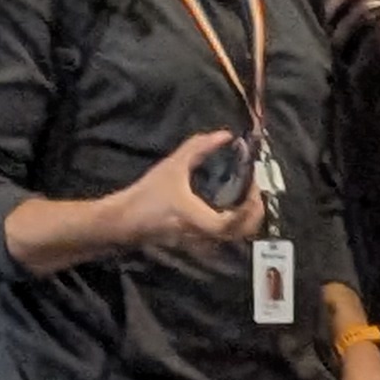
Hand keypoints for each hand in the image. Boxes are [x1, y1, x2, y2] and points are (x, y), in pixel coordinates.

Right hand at [108, 131, 261, 250]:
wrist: (123, 221)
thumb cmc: (147, 194)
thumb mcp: (171, 167)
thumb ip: (198, 148)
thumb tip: (225, 135)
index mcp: (198, 219)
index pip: (233, 223)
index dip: (249, 207)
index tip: (253, 184)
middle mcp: (204, 237)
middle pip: (243, 233)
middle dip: (256, 211)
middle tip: (255, 188)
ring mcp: (203, 244)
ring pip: (237, 236)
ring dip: (248, 217)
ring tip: (247, 194)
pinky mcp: (200, 245)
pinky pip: (226, 236)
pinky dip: (236, 222)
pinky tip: (233, 203)